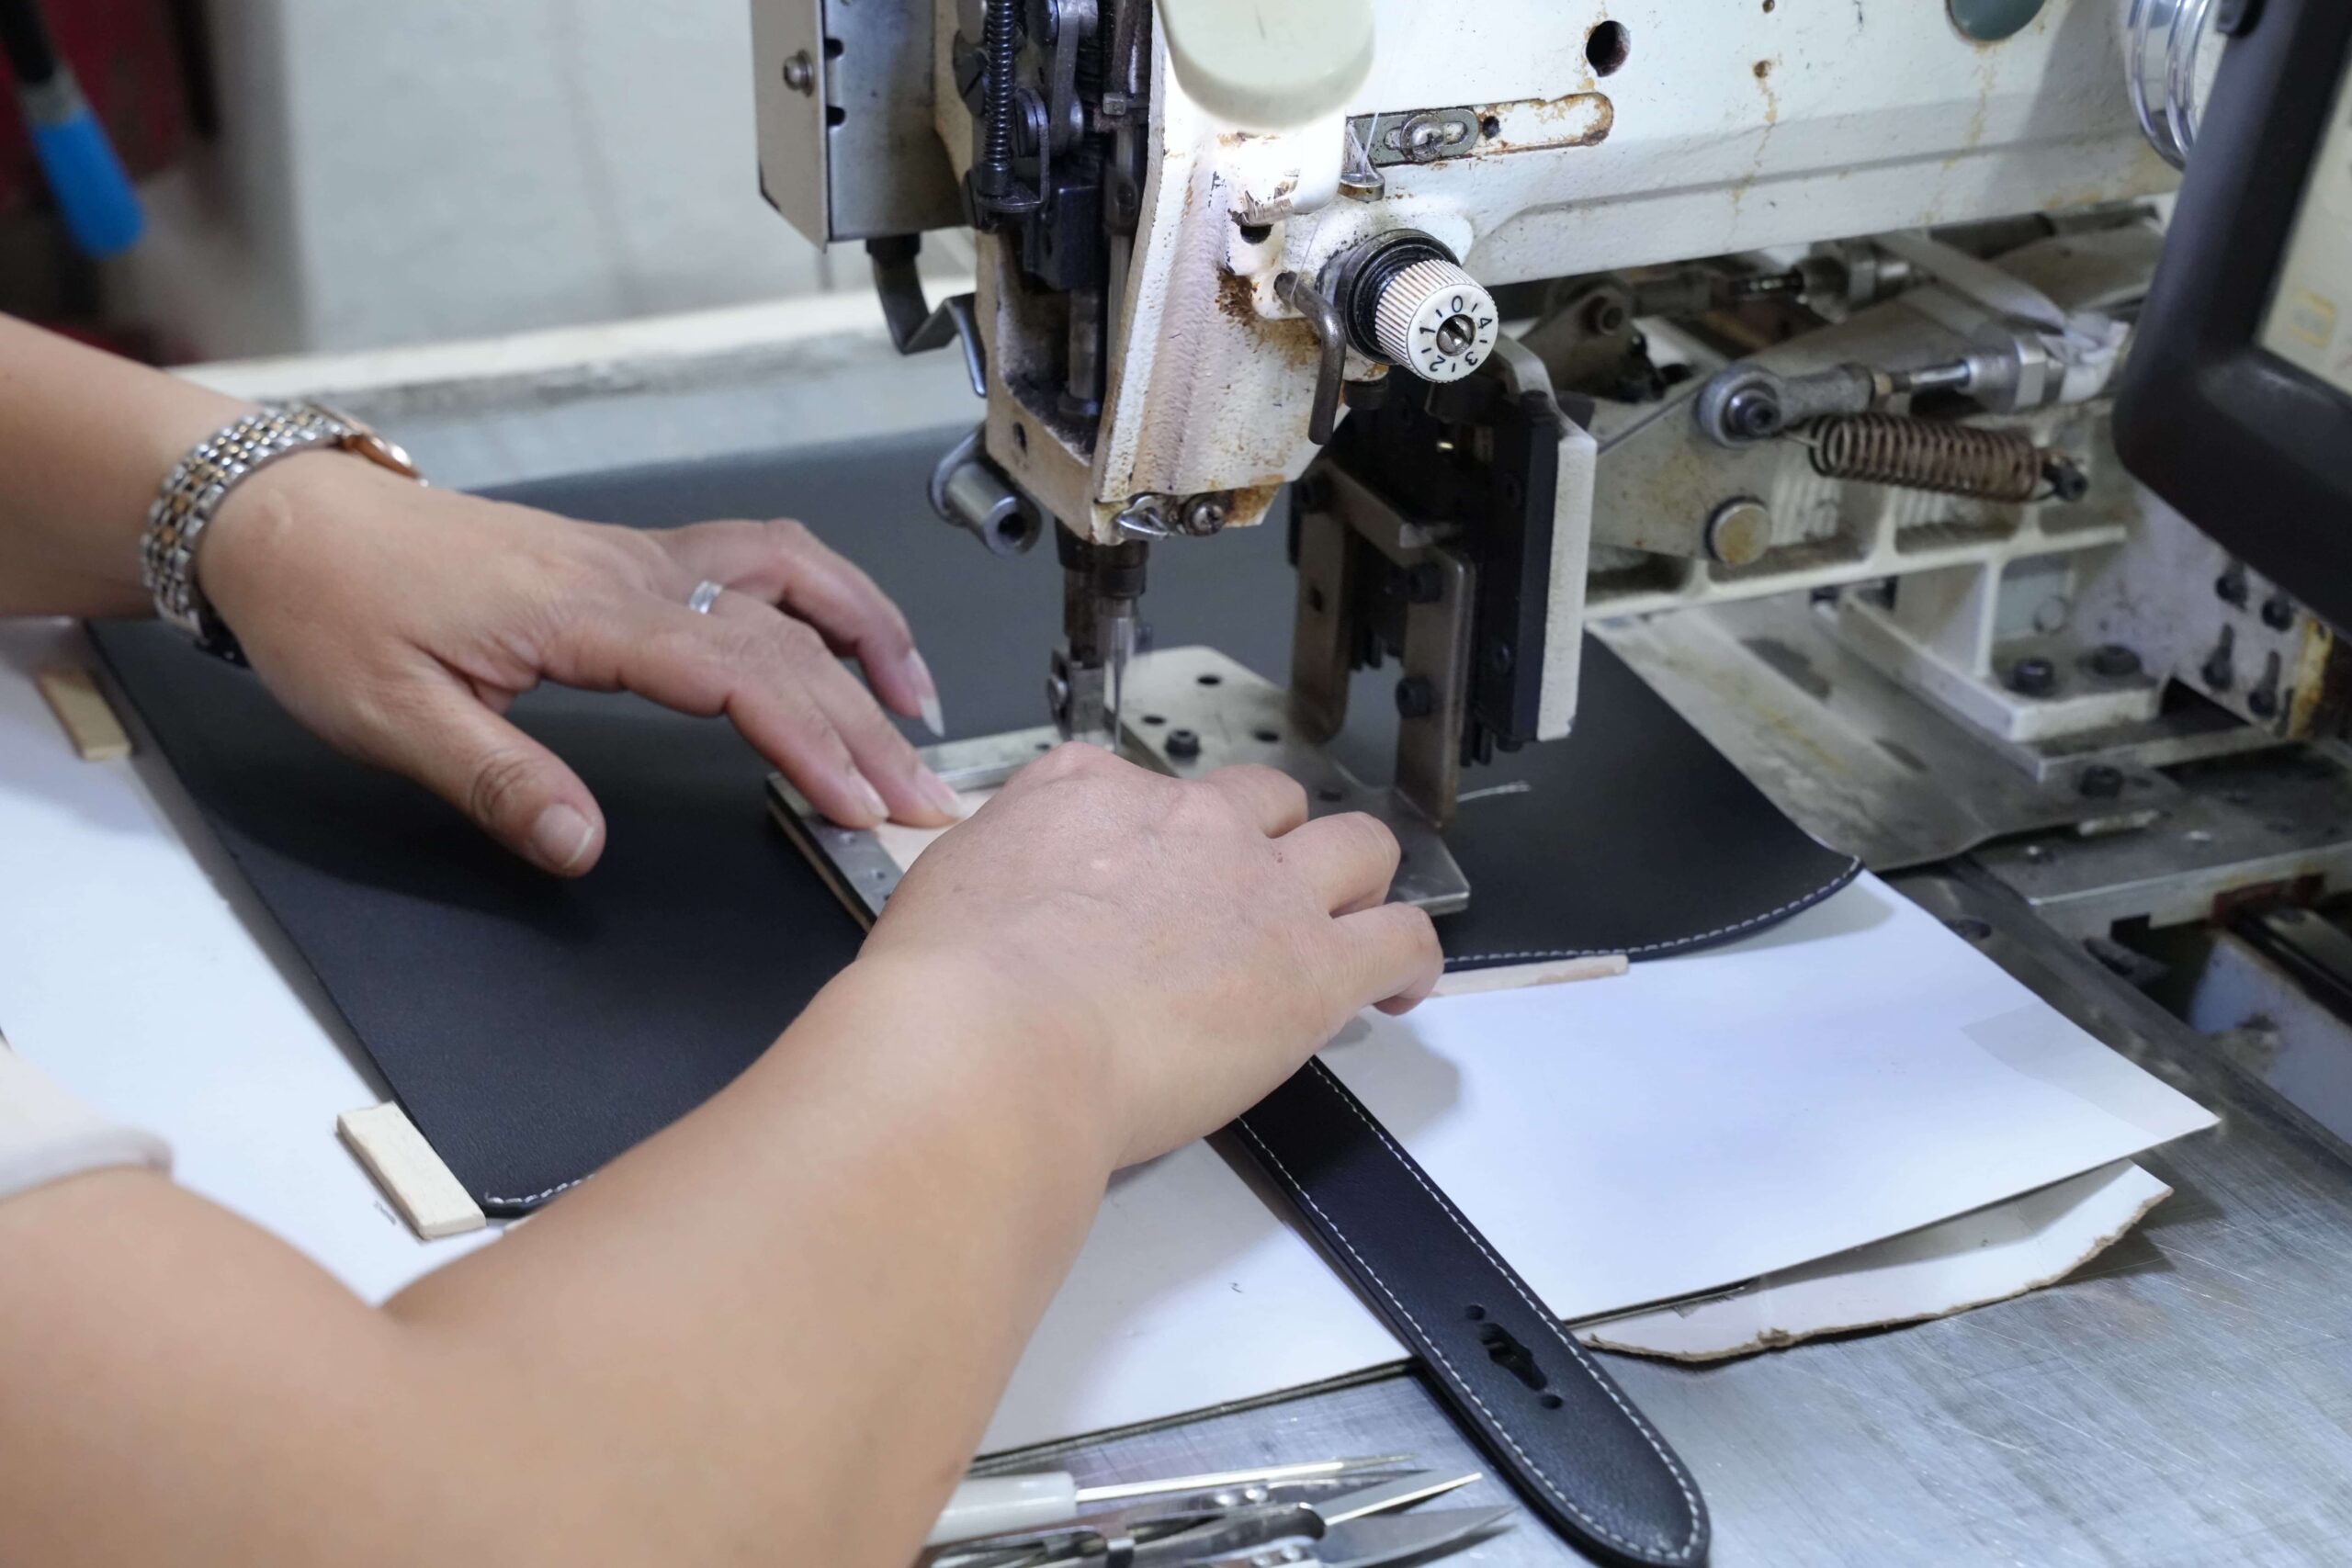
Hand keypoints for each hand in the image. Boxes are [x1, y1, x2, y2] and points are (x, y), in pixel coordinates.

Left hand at [194, 452, 962, 873]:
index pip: (736, 674)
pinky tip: (843, 640)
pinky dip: (824, 601)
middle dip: (869, 723)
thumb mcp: (392, 718)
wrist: (286, 521)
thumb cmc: (333, 611)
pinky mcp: (632, 559)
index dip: (811, 740)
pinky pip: (760, 563)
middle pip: (788, 639)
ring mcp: (640, 558)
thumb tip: (582, 846)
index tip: (860, 803)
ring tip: (920, 709)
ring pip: (791, 579)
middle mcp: (634, 572)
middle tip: (924, 799)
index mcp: (587, 614)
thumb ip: (498, 781)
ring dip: (869, 635)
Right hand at [858, 745, 1444, 1165]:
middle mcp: (1189, 823)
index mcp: (1092, 792)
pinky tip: (1400, 989)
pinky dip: (1411, 959)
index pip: (1151, 787)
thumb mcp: (944, 882)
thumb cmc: (948, 988)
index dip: (1163, 836)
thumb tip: (1002, 889)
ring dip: (1357, 879)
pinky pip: (1401, 937)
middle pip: (1267, 801)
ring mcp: (1261, 889)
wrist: (988, 1042)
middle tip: (1259, 897)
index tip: (1157, 877)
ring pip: (1356, 847)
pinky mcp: (1311, 967)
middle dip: (1271, 840)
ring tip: (1350, 922)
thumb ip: (994, 867)